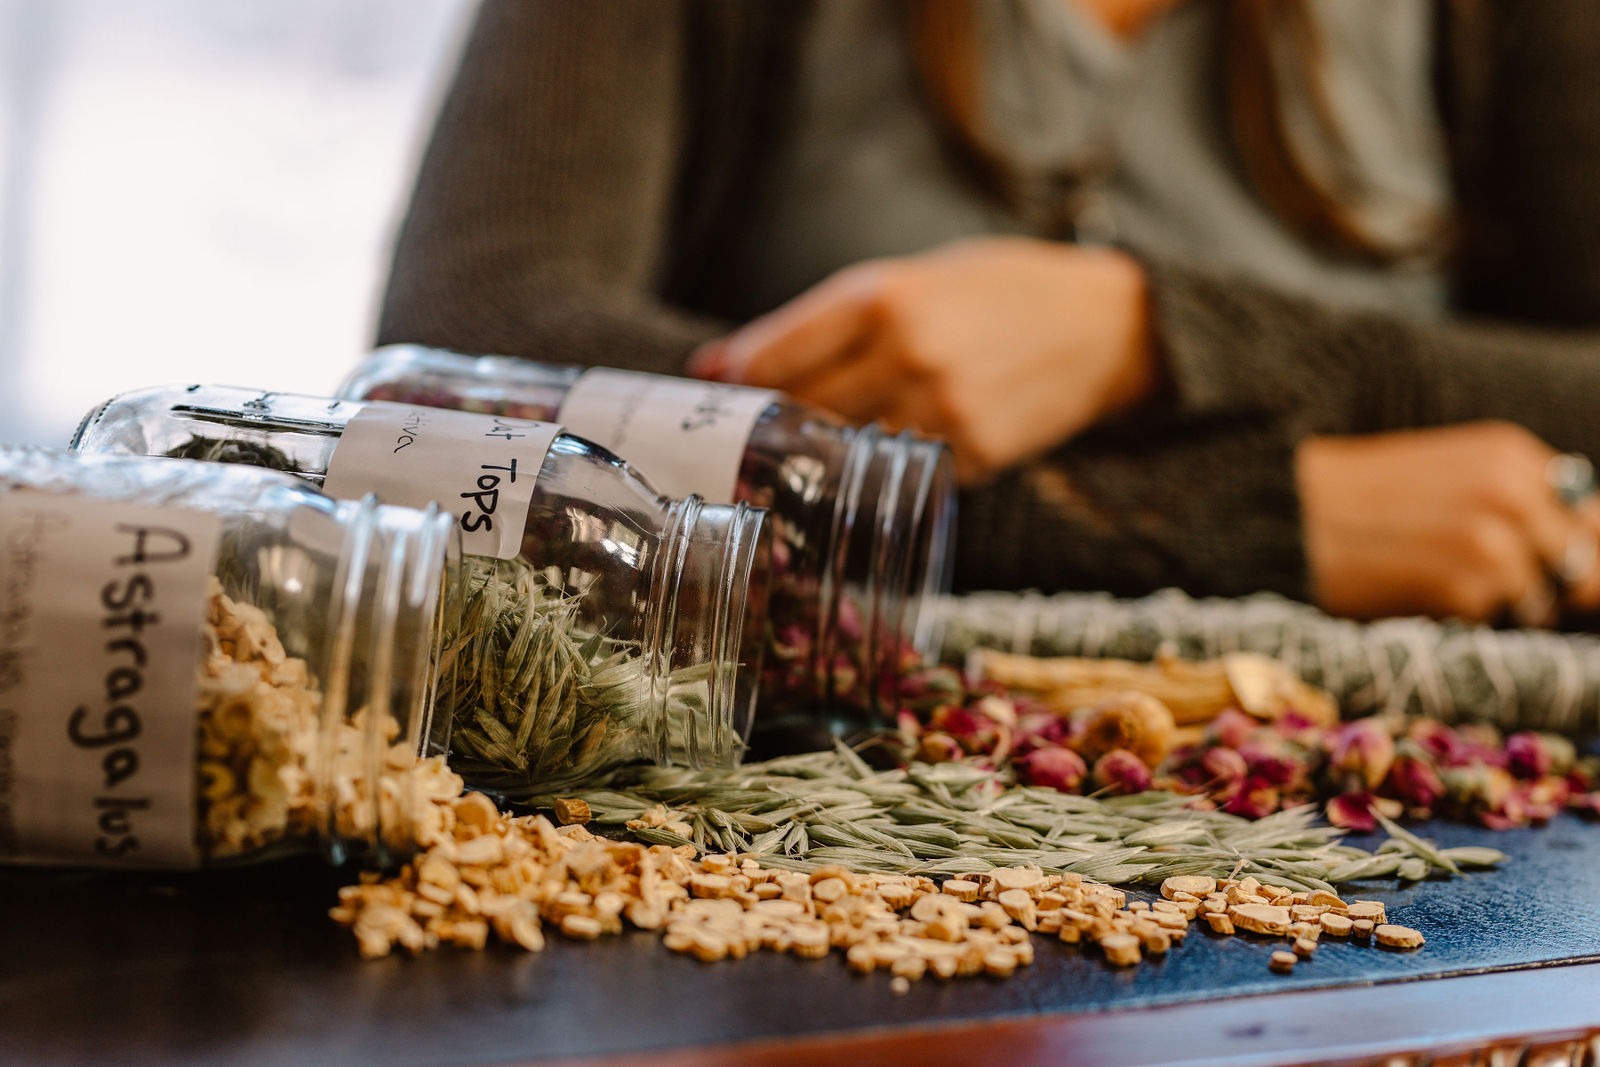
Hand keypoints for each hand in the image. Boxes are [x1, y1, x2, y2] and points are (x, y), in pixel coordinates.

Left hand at [689, 237, 1157, 483]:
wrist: (1111, 326)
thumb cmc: (1002, 289)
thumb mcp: (915, 277)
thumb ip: (824, 320)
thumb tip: (723, 364)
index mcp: (885, 297)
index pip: (775, 356)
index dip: (735, 380)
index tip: (714, 391)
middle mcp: (907, 354)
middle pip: (800, 409)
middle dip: (769, 421)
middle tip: (749, 429)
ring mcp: (941, 412)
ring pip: (842, 450)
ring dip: (819, 452)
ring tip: (810, 445)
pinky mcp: (972, 457)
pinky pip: (897, 473)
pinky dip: (878, 468)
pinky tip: (878, 456)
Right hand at [1296, 422, 1599, 625]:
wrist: (1286, 514)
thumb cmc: (1361, 500)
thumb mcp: (1451, 477)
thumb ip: (1520, 503)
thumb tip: (1581, 557)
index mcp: (1512, 455)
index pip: (1590, 516)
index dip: (1577, 549)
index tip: (1553, 569)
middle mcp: (1515, 491)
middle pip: (1580, 563)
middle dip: (1550, 584)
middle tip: (1486, 584)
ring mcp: (1494, 541)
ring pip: (1541, 598)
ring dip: (1504, 604)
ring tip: (1438, 581)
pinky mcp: (1466, 586)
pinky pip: (1494, 619)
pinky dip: (1462, 617)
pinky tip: (1416, 591)